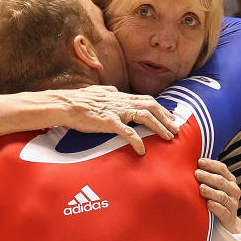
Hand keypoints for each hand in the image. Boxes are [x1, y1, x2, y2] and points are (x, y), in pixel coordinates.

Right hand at [55, 85, 178, 155]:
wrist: (65, 104)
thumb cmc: (78, 100)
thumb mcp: (97, 92)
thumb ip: (109, 91)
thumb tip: (115, 90)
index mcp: (120, 96)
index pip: (146, 100)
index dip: (161, 108)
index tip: (170, 118)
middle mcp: (121, 101)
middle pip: (151, 105)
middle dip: (166, 117)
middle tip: (176, 129)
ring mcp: (116, 111)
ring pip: (145, 116)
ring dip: (159, 127)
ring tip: (168, 137)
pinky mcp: (109, 122)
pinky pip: (128, 132)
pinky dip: (137, 141)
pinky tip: (142, 150)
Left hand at [196, 158, 240, 233]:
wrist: (225, 222)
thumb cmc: (215, 200)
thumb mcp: (214, 186)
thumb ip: (207, 175)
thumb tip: (190, 162)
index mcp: (229, 180)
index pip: (222, 169)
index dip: (211, 164)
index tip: (199, 162)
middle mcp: (233, 190)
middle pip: (221, 181)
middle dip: (208, 176)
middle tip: (196, 174)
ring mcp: (232, 204)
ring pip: (222, 196)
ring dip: (210, 191)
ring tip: (201, 188)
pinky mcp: (229, 217)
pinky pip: (223, 211)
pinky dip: (216, 207)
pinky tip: (208, 204)